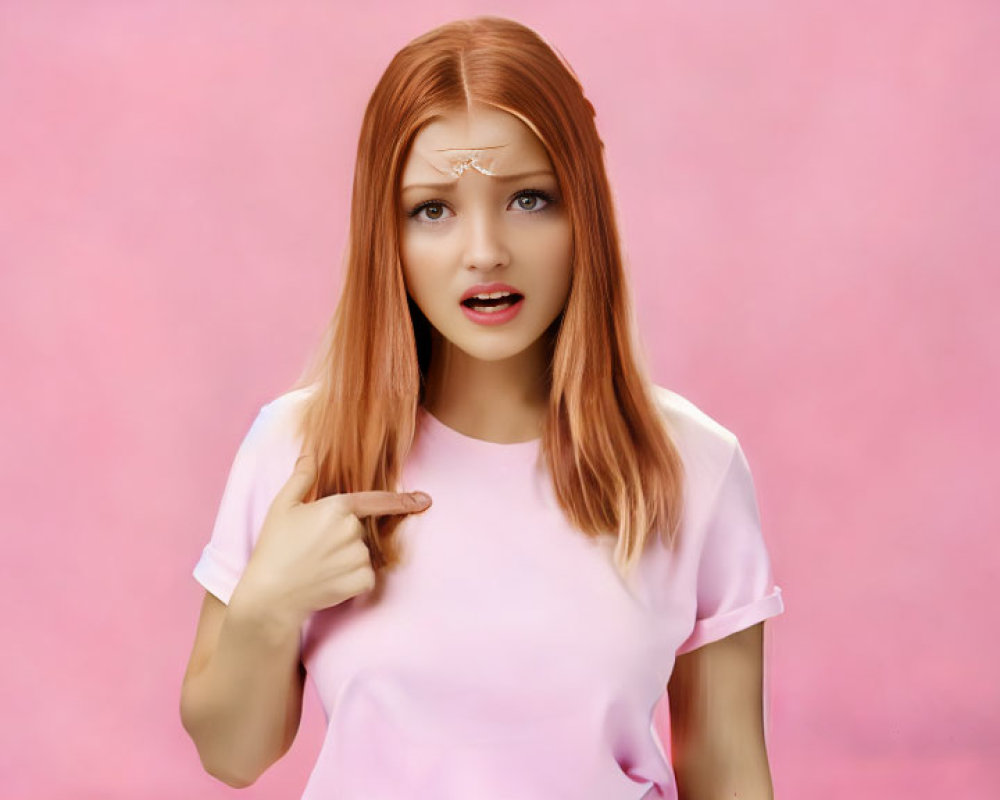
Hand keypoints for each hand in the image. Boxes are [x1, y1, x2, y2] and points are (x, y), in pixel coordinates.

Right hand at [233, 452, 431, 628]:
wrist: (270, 595)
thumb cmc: (274, 547)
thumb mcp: (282, 506)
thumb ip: (302, 478)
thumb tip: (311, 454)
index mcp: (337, 507)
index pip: (376, 500)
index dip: (402, 500)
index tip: (424, 499)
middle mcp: (352, 530)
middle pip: (362, 530)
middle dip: (345, 537)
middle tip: (315, 548)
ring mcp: (359, 556)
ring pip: (364, 553)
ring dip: (348, 558)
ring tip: (319, 565)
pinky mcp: (361, 580)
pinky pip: (366, 575)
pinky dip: (353, 579)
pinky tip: (330, 580)